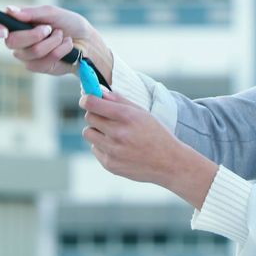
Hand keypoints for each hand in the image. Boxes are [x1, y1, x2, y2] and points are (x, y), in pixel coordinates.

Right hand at [0, 5, 109, 77]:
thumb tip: (10, 10)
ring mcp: (26, 55)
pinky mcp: (37, 67)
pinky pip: (43, 60)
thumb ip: (31, 13)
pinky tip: (66, 46)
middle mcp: (18, 40)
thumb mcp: (52, 12)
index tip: (2, 29)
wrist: (87, 41)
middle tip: (49, 28)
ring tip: (61, 36)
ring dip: (51, 41)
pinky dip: (59, 50)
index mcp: (17, 24)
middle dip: (34, 34)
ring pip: (31, 51)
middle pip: (12, 42)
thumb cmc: (69, 24)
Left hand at [80, 88, 217, 208]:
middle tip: (106, 117)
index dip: (86, 99)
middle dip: (95, 114)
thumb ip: (119, 100)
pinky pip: (94, 149)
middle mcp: (118, 134)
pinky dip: (102, 146)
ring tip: (113, 133)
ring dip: (97, 131)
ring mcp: (113, 151)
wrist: (169, 163)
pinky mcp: (110, 164)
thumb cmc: (156, 134)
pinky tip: (118, 147)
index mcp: (127, 117)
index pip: (93, 104)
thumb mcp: (142, 113)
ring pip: (88, 133)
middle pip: (89, 117)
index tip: (86, 99)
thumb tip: (99, 91)